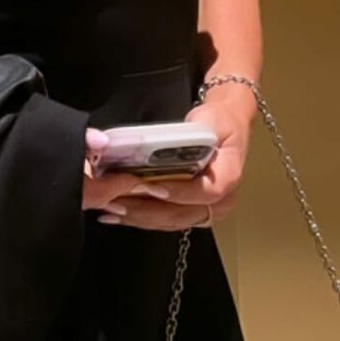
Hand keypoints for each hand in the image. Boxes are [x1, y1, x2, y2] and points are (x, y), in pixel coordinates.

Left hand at [86, 94, 249, 231]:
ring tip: (111, 208)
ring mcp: (206, 210)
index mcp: (228, 178)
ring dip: (138, 217)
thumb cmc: (220, 122)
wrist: (227, 126)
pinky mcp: (191, 212)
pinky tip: (119, 213)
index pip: (206, 193)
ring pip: (170, 221)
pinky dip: (141, 217)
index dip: (178, 192)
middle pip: (181, 214)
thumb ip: (198, 132)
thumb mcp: (214, 119)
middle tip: (116, 201)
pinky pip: (165, 220)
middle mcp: (221, 201)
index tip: (151, 186)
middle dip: (145, 209)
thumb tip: (175, 142)